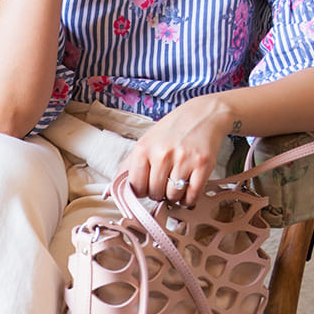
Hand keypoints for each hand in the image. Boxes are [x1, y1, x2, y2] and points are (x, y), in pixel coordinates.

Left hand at [119, 93, 235, 206]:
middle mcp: (162, 154)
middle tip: (165, 181)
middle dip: (159, 192)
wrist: (203, 114)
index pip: (136, 187)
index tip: (148, 185)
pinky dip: (189, 198)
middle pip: (155, 193)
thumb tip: (110, 191)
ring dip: (174, 195)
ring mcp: (183, 159)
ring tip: (176, 183)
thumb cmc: (172, 130)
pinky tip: (188, 189)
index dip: (142, 190)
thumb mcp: (146, 142)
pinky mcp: (203, 165)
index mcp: (143, 148)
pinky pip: (192, 195)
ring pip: (173, 196)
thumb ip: (128, 167)